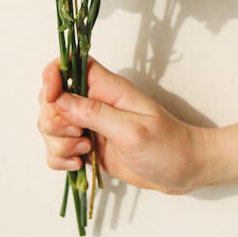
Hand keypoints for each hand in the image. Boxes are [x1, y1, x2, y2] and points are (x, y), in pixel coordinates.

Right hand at [37, 56, 214, 193]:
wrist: (185, 170)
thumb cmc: (168, 145)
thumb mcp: (132, 130)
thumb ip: (94, 114)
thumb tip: (59, 99)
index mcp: (108, 89)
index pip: (71, 66)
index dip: (53, 77)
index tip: (51, 98)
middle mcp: (95, 103)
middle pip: (52, 100)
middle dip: (54, 122)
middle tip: (80, 137)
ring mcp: (90, 126)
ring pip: (51, 127)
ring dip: (58, 144)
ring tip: (85, 154)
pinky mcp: (88, 147)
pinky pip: (58, 150)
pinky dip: (60, 159)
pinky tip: (78, 166)